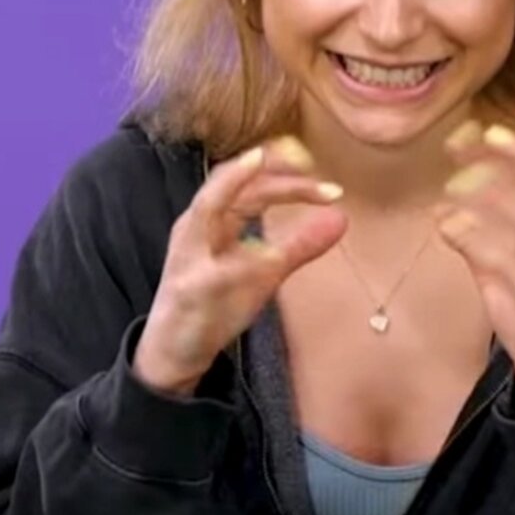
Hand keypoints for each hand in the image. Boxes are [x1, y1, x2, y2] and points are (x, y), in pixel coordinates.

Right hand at [134, 137, 346, 395]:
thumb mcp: (265, 270)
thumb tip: (341, 217)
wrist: (174, 349)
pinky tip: (261, 248)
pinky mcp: (192, 286)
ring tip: (271, 165)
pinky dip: (233, 246)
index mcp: (212, 218)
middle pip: (229, 181)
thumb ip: (300, 244)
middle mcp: (195, 226)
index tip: (316, 165)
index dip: (280, 167)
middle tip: (311, 165)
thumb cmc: (216, 304)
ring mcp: (189, 254)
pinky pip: (210, 260)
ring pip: (209, 205)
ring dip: (240, 182)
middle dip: (268, 170)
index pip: (247, 180)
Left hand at [435, 120, 514, 414]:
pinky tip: (444, 225)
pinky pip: (500, 263)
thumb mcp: (513, 266)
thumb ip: (488, 235)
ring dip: (477, 202)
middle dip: (495, 166)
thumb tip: (450, 202)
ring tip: (443, 190)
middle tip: (453, 146)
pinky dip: (468, 238)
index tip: (491, 130)